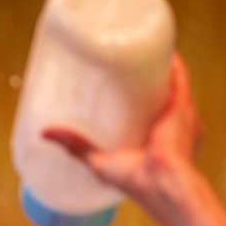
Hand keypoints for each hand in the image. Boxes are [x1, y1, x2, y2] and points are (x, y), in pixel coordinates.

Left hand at [43, 53, 205, 225]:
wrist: (163, 183)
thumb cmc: (136, 181)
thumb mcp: (99, 162)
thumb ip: (75, 147)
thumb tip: (44, 133)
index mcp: (154, 139)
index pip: (143, 111)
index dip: (132, 96)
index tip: (114, 82)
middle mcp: (170, 124)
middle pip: (156, 92)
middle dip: (144, 76)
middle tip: (121, 60)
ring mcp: (178, 113)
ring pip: (168, 80)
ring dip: (156, 63)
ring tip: (137, 46)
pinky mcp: (181, 104)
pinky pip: (178, 74)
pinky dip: (170, 58)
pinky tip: (158, 42)